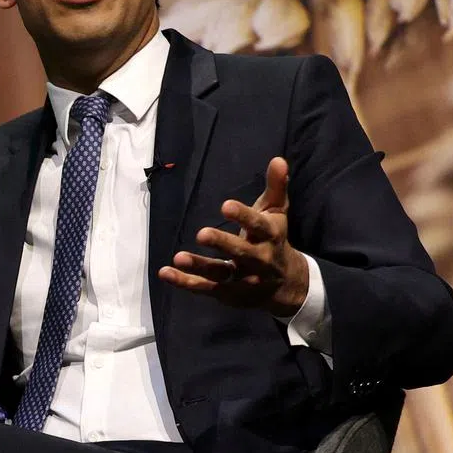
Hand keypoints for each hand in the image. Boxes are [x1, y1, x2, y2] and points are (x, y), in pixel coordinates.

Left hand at [159, 157, 309, 317]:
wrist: (286, 285)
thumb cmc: (274, 239)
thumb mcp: (277, 212)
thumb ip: (276, 186)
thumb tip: (278, 159)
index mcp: (269, 236)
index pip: (257, 225)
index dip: (242, 216)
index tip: (226, 206)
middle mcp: (258, 259)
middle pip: (240, 252)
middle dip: (222, 244)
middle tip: (202, 234)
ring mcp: (242, 279)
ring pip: (220, 273)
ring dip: (199, 266)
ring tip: (179, 257)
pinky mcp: (227, 293)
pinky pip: (205, 287)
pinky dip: (185, 282)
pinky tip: (166, 272)